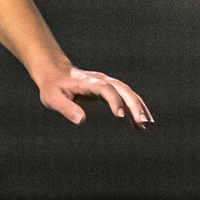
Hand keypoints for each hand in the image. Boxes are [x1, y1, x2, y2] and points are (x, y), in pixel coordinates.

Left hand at [37, 67, 152, 127]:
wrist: (55, 73)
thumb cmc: (53, 87)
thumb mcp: (53, 98)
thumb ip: (67, 108)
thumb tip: (82, 121)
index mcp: (88, 81)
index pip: (106, 89)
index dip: (115, 100)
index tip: (120, 115)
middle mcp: (102, 80)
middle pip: (123, 90)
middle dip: (135, 105)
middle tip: (143, 122)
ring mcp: (107, 84)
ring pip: (128, 93)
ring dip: (139, 107)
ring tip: (147, 124)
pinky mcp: (109, 91)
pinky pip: (125, 99)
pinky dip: (133, 110)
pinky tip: (138, 125)